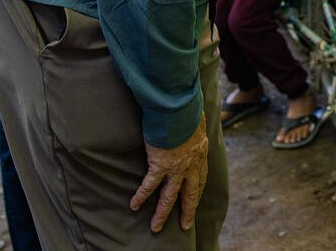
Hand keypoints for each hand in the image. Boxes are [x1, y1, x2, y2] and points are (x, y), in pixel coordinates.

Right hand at [130, 112, 209, 232]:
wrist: (179, 107)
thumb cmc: (188, 109)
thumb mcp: (199, 120)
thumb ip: (196, 125)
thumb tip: (197, 119)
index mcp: (200, 154)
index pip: (201, 178)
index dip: (197, 191)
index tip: (194, 201)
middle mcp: (191, 164)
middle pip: (189, 194)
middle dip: (187, 211)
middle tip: (185, 225)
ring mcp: (176, 167)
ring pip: (169, 197)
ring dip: (161, 213)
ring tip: (155, 227)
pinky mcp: (160, 165)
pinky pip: (149, 185)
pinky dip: (141, 196)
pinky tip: (134, 205)